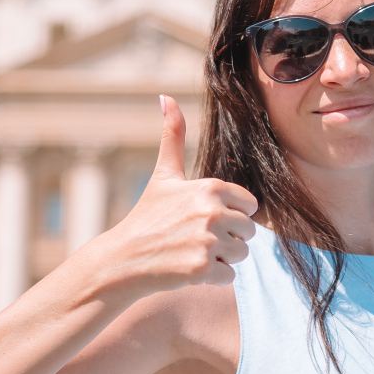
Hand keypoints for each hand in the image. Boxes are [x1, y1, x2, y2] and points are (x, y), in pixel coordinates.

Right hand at [103, 95, 258, 295]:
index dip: (231, 213)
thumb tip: (166, 97)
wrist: (123, 259)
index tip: (204, 217)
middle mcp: (211, 211)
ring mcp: (207, 241)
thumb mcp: (164, 175)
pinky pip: (230, 275)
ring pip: (242, 254)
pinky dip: (213, 276)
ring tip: (192, 251)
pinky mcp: (202, 268)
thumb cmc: (147, 216)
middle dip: (228, 238)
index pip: (250, 205)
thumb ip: (173, 136)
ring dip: (222, 258)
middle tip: (196, 238)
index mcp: (209, 186)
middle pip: (249, 231)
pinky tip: (188, 268)